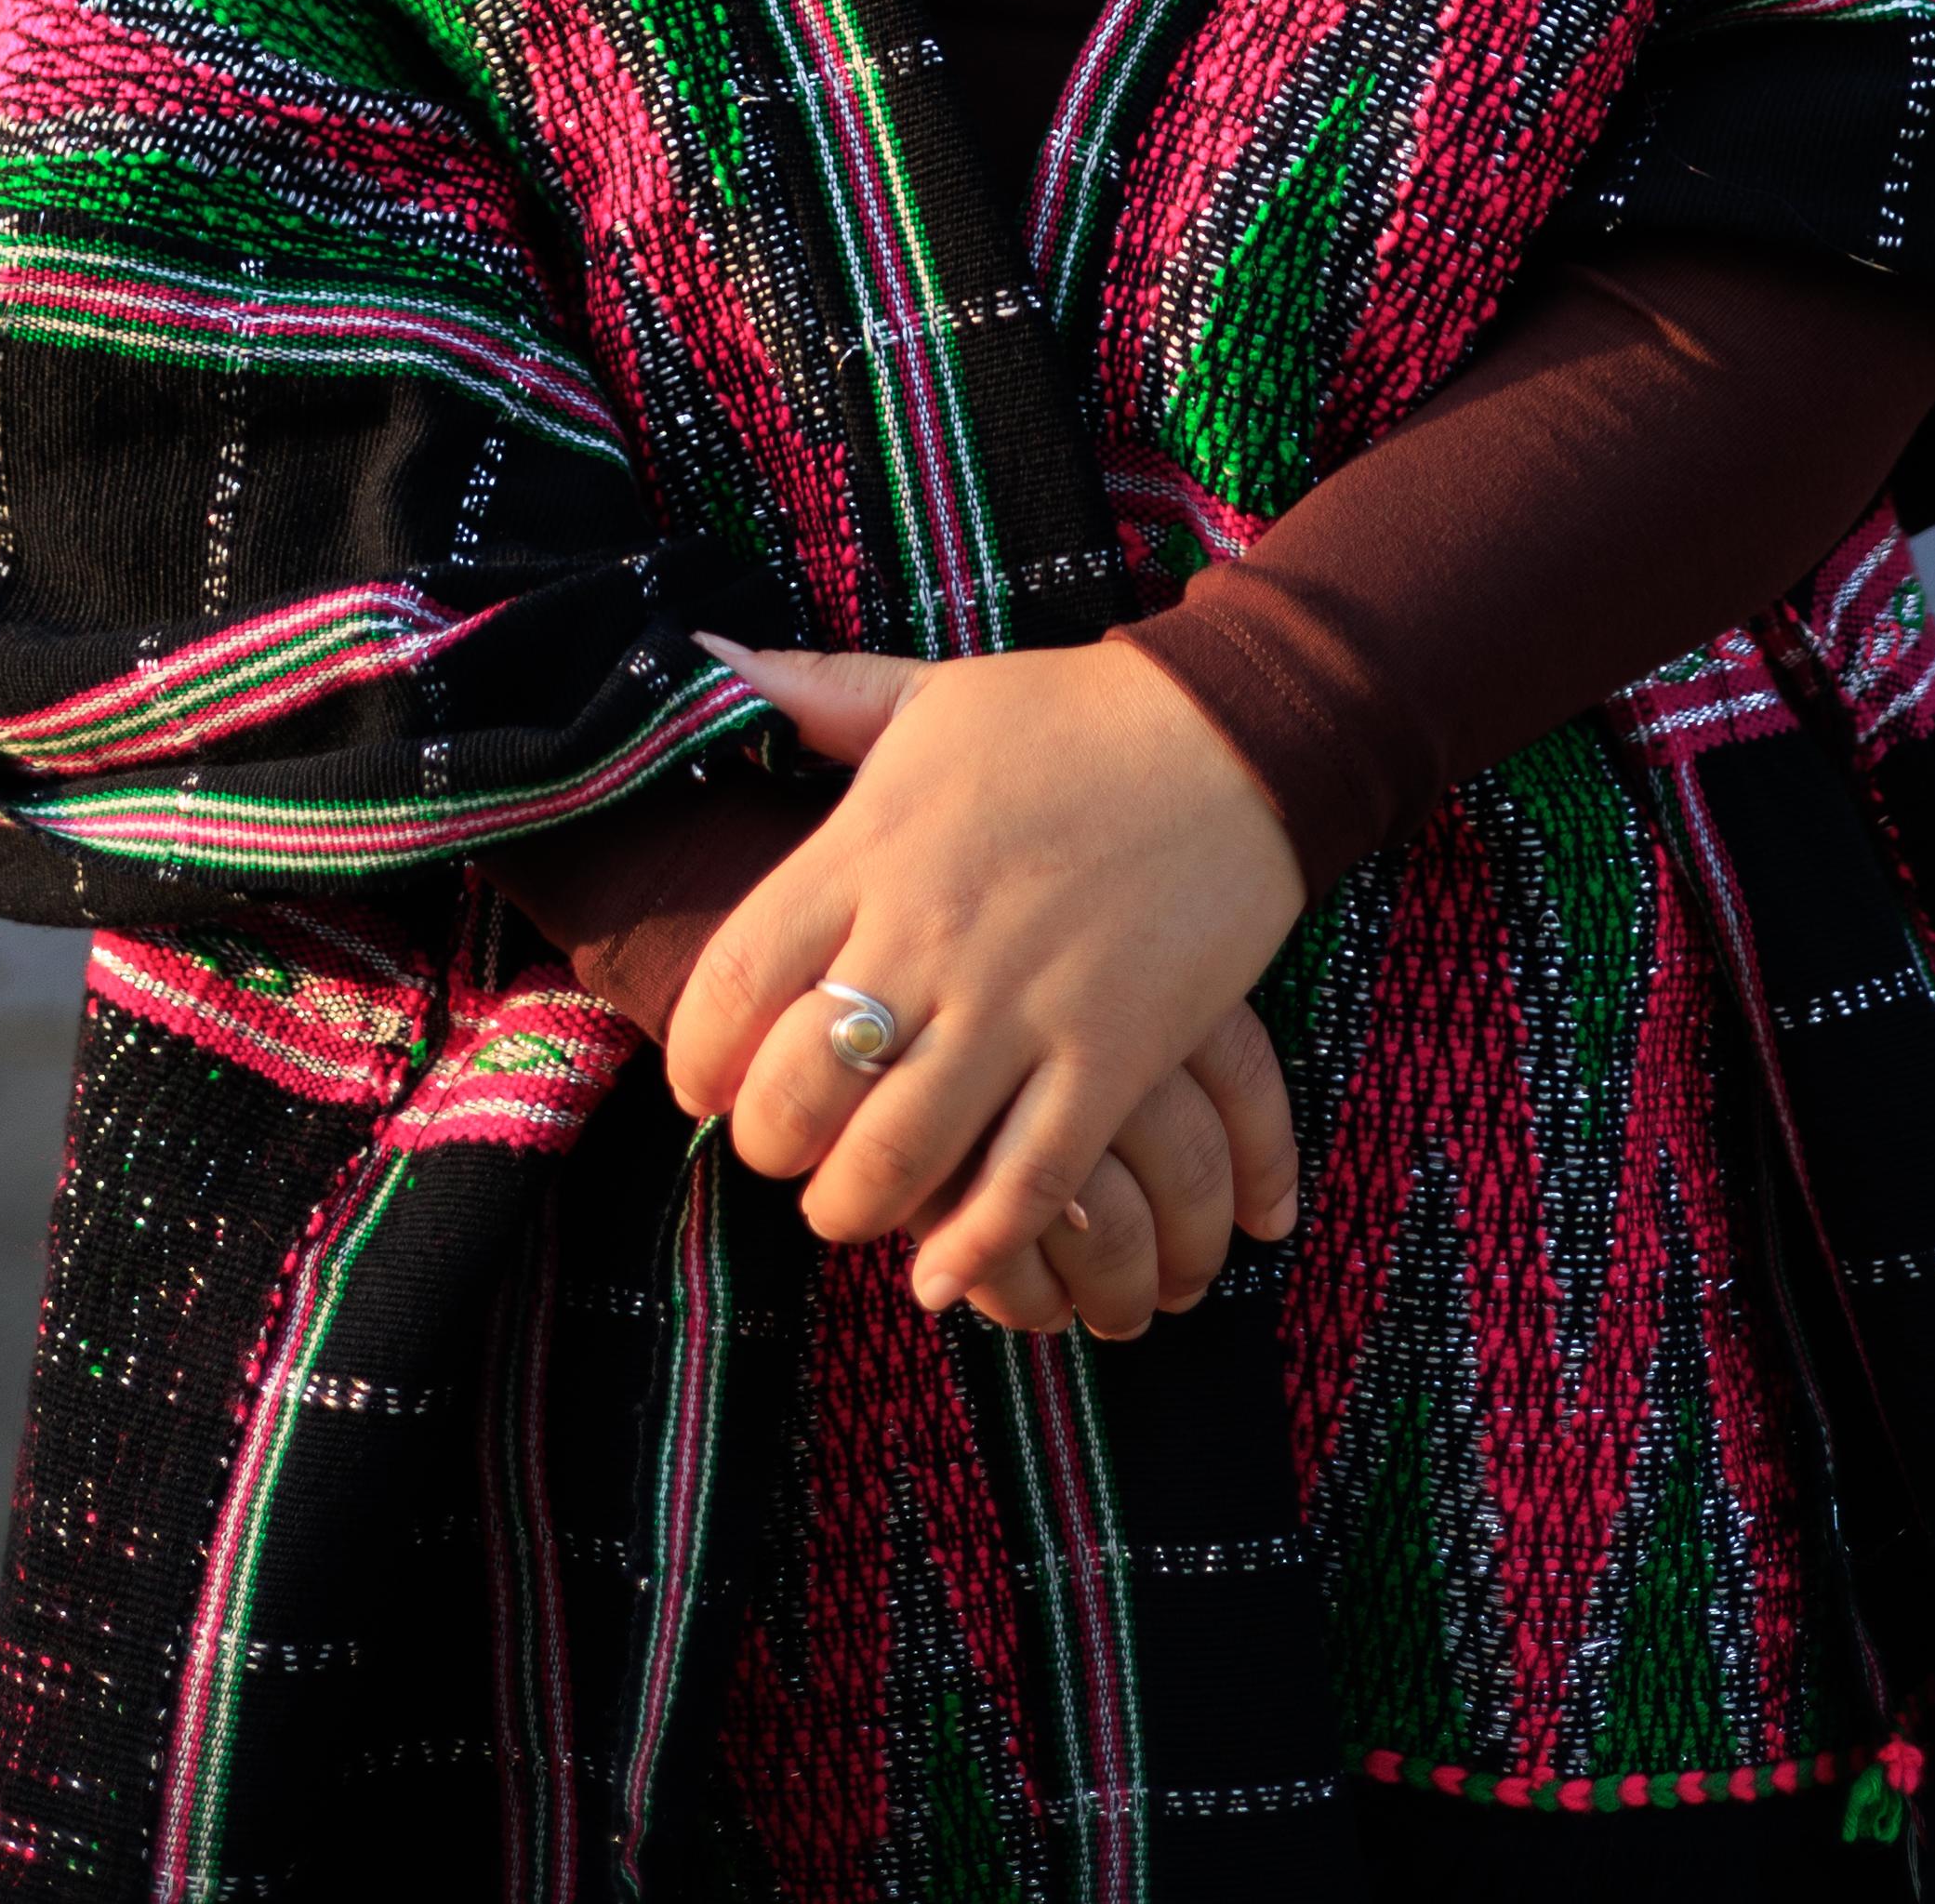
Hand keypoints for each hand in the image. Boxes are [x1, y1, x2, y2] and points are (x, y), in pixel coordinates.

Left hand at [668, 632, 1304, 1327]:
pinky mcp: (1112, 1055)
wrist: (1235, 735)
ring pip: (897, 1159)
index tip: (704, 1083)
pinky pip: (1026, 1185)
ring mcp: (1022, 1004)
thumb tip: (702, 658)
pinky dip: (975, 1248)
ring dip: (854, 1208)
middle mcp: (930, 934)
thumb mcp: (928, 692)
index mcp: (870, 847)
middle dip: (771, 1149)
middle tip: (783, 1151)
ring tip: (851, 1206)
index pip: (734, 983)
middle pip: (799, 1094)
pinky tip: (943, 1275)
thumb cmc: (1067, 715)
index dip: (698, 1058)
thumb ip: (812, 692)